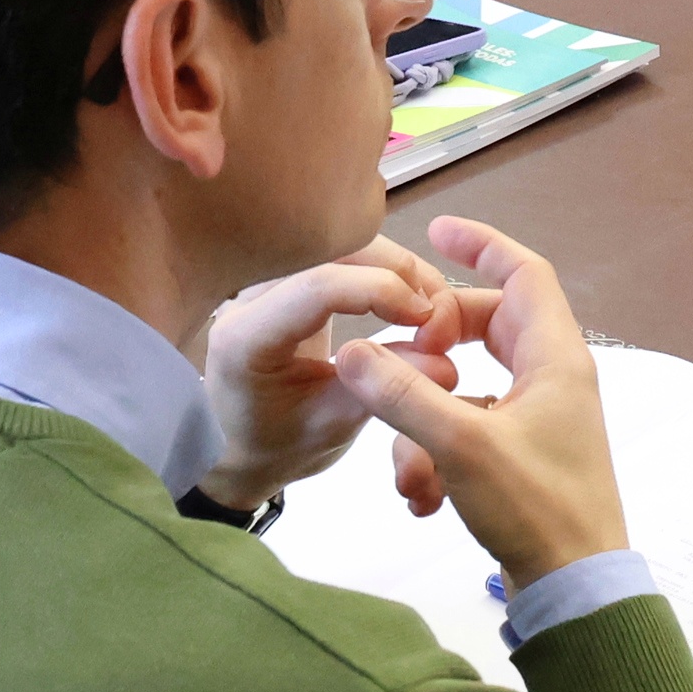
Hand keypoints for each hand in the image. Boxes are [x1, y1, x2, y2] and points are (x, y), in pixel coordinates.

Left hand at [197, 235, 483, 508]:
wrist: (245, 445)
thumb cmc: (281, 445)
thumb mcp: (334, 426)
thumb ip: (383, 389)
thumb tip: (447, 364)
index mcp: (246, 339)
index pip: (317, 287)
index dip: (380, 290)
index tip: (428, 319)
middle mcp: (247, 298)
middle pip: (329, 252)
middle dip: (394, 269)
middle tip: (438, 310)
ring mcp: (266, 283)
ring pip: (338, 245)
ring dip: (393, 265)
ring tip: (429, 305)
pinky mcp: (287, 280)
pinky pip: (338, 257)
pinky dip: (380, 269)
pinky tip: (408, 296)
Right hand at [327, 215, 629, 584]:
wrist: (574, 587)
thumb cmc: (536, 508)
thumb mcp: (460, 446)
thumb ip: (403, 395)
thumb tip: (353, 353)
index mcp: (556, 358)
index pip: (523, 273)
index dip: (480, 244)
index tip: (435, 231)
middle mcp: (553, 380)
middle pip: (488, 326)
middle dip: (436, 340)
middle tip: (399, 349)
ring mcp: (539, 420)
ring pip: (468, 388)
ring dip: (425, 418)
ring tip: (407, 466)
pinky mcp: (522, 458)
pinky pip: (468, 433)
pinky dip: (437, 457)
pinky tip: (421, 498)